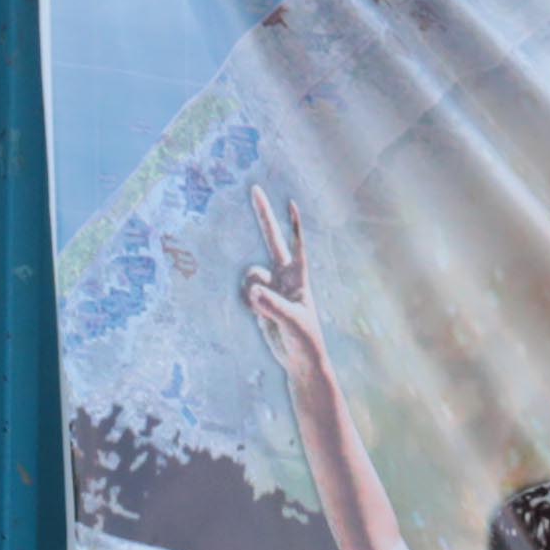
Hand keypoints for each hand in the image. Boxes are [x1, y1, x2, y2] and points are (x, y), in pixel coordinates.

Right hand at [239, 190, 324, 379]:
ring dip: (252, 293)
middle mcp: (284, 275)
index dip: (293, 224)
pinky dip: (248, 303)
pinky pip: (245, 291)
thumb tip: (255, 291)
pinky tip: (259, 316)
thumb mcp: (292, 323)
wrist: (299, 359)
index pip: (297, 244)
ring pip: (250, 275)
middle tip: (255, 190)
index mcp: (299, 276)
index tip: (290, 203)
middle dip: (263, 215)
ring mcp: (271, 285)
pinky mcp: (260, 298)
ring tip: (265, 312)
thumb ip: (273, 306)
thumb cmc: (304, 340)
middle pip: (271, 238)